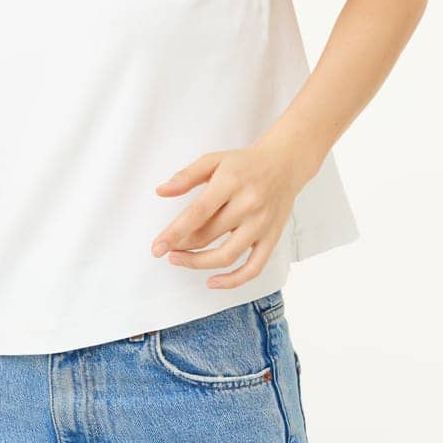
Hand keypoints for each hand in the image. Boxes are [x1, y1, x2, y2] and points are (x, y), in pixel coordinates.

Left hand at [149, 139, 309, 288]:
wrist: (284, 163)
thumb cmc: (244, 163)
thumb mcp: (213, 160)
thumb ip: (186, 176)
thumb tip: (161, 191)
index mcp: (230, 182)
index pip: (198, 212)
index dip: (174, 232)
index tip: (157, 247)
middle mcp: (248, 204)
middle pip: (208, 235)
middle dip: (181, 247)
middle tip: (165, 249)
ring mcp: (261, 224)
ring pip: (227, 255)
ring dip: (198, 263)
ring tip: (179, 260)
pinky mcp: (272, 238)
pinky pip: (254, 268)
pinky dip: (233, 281)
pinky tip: (212, 281)